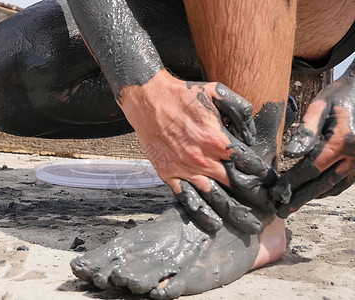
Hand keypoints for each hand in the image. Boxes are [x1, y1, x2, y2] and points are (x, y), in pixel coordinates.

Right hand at [120, 70, 275, 232]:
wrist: (148, 100)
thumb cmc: (182, 96)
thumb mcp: (216, 92)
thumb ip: (240, 110)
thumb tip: (252, 133)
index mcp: (218, 140)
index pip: (248, 164)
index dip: (263, 175)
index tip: (271, 183)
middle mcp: (204, 160)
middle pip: (236, 186)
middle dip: (256, 200)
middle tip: (268, 210)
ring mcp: (186, 170)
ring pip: (215, 198)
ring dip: (234, 213)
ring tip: (250, 226)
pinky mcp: (170, 175)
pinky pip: (188, 199)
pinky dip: (202, 213)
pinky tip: (214, 224)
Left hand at [271, 68, 354, 217]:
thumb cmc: (340, 96)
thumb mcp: (321, 106)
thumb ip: (306, 131)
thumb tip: (290, 154)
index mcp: (343, 142)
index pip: (311, 169)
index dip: (292, 182)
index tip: (275, 192)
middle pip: (322, 184)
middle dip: (299, 199)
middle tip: (280, 211)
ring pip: (334, 187)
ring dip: (312, 198)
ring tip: (291, 207)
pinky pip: (344, 183)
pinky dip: (327, 191)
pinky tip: (313, 194)